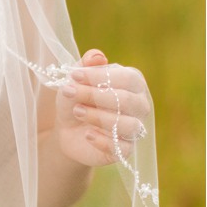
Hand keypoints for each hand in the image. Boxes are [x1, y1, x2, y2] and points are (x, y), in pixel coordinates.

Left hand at [54, 50, 150, 166]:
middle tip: (69, 92)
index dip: (101, 76)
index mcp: (133, 84)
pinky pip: (124, 148)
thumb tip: (97, 56)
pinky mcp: (125, 149)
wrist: (68, 130)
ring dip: (98, 117)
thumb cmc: (76, 100)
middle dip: (95, 95)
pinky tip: (87, 135)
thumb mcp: (75, 81)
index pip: (128, 77)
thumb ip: (85, 66)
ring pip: (128, 124)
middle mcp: (139, 105)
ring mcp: (135, 128)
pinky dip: (103, 141)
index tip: (75, 76)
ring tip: (77, 111)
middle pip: (128, 100)